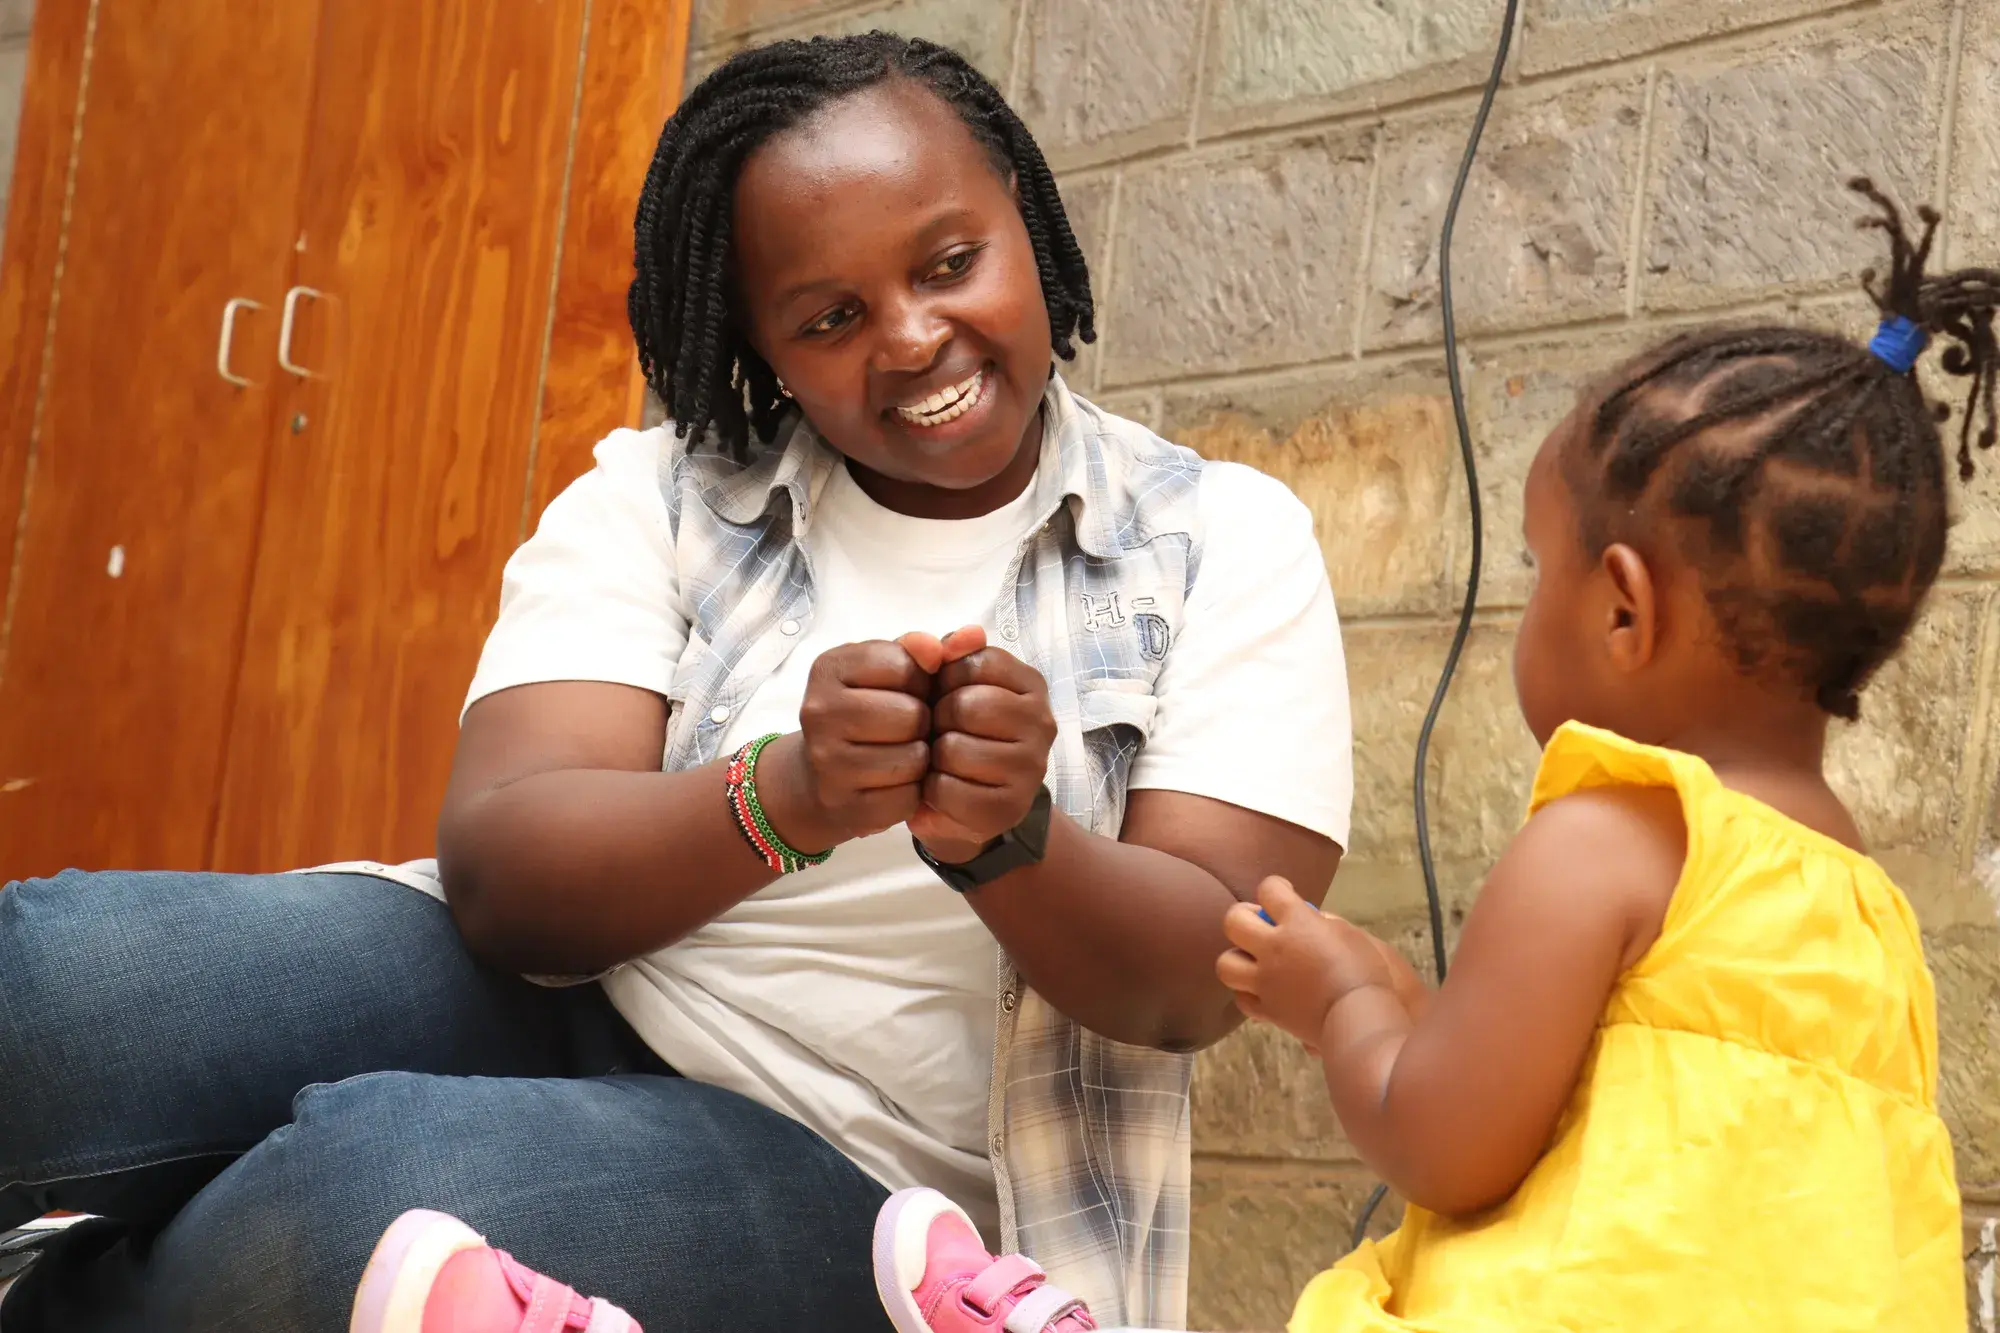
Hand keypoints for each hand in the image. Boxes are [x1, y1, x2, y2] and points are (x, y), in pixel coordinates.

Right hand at [757, 636, 938, 851]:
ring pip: (912, 758)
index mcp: (829, 668)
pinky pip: (907, 798)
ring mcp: (827, 762)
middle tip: (909, 728)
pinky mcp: (844, 805)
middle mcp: (819, 712)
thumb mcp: (888, 670)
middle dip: (922, 722)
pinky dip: (913, 792)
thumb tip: (972, 636)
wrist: (823, 775)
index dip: (919, 680)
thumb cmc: (868, 711)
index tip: (906, 691)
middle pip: (910, 715)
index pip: (903, 664)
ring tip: (904, 753)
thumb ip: (926, 648)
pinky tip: (896, 783)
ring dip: (921, 758)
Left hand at [907, 626, 1058, 863]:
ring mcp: (1031, 769)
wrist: (962, 805)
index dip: (946, 678)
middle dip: (938, 719)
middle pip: (967, 705)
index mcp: (1031, 685)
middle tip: (941, 732)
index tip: (946, 695)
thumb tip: (967, 633)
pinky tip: (941, 789)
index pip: (978, 661)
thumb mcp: (948, 685)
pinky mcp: (1008, 808)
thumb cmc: (956, 731)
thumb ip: (950, 652)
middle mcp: (1042, 723)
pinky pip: (948, 790)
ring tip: (941, 761)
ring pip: (955, 750)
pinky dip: (932, 791)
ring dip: (933, 757)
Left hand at [1216, 876, 1410, 1048]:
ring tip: (1254, 961)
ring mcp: (1265, 981)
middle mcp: (1273, 948)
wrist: (1360, 1018)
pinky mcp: (1267, 1010)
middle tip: (1260, 924)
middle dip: (1243, 917)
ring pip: (1226, 963)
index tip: (1283, 892)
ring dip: (1237, 958)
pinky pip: (1242, 999)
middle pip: (1234, 921)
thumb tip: (1313, 920)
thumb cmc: (1367, 972)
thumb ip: (1326, 924)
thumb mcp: (1352, 935)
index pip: (1269, 889)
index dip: (1275, 887)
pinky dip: (1249, 994)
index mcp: (1297, 922)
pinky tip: (1263, 991)